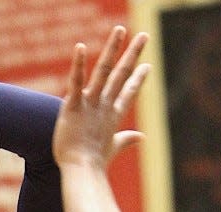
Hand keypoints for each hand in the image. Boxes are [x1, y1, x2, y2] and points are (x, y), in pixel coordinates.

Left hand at [52, 26, 149, 171]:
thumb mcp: (113, 149)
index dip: (138, 79)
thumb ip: (126, 140)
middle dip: (133, 54)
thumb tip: (141, 137)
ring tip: (120, 30)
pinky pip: (76, 81)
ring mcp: (91, 104)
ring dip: (113, 49)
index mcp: (113, 117)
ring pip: (104, 71)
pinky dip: (78, 65)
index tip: (146, 66)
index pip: (129, 93)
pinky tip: (79, 47)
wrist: (81, 172)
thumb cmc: (93, 165)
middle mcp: (105, 106)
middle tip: (144, 35)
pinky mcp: (74, 106)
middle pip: (122, 75)